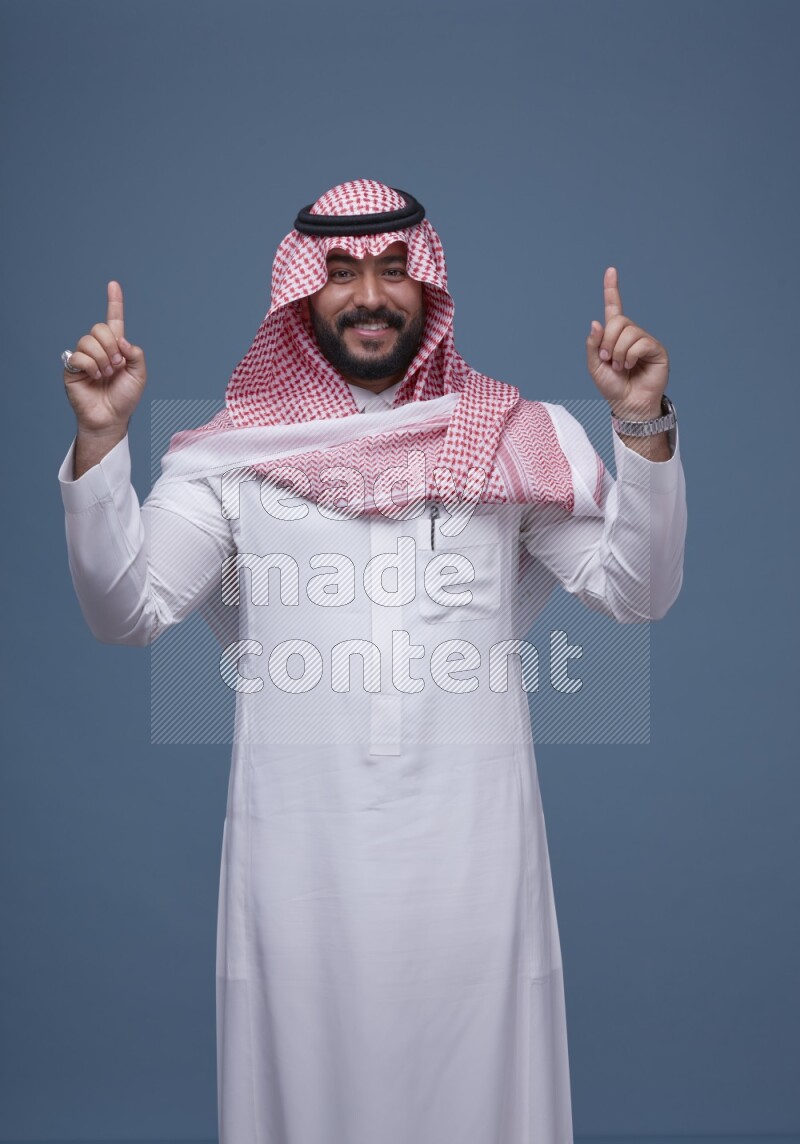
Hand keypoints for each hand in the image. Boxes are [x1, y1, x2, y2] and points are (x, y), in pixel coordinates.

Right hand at [62, 281, 146, 436]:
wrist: (111, 417)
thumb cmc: (125, 398)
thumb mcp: (139, 374)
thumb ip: (135, 353)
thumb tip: (119, 339)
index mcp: (116, 347)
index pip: (114, 320)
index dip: (114, 302)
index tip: (113, 284)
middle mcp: (98, 348)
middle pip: (99, 328)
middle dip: (111, 346)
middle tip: (117, 365)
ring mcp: (84, 357)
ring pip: (88, 341)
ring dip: (102, 359)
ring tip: (106, 374)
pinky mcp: (72, 368)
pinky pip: (78, 356)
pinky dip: (91, 366)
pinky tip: (95, 377)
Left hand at [586, 267, 668, 418]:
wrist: (628, 404)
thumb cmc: (612, 387)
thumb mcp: (595, 366)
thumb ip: (594, 345)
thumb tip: (597, 322)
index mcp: (615, 335)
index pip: (613, 308)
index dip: (612, 289)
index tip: (610, 270)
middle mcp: (631, 334)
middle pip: (618, 320)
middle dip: (608, 341)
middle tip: (609, 360)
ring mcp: (645, 340)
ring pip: (628, 332)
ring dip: (618, 352)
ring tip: (620, 367)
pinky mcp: (656, 349)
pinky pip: (640, 342)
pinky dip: (630, 356)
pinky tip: (631, 366)